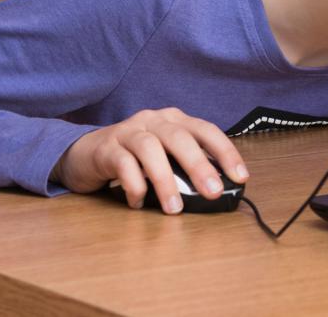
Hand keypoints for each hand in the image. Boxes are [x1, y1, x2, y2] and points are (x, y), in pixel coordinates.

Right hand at [51, 107, 248, 213]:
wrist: (86, 152)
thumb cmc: (135, 156)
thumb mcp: (164, 156)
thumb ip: (185, 166)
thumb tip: (214, 190)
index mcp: (174, 120)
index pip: (206, 130)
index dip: (226, 152)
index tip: (241, 176)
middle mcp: (154, 120)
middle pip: (180, 138)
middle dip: (199, 166)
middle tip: (212, 192)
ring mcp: (129, 131)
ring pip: (150, 150)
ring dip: (165, 180)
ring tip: (174, 208)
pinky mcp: (107, 148)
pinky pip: (123, 165)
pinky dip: (134, 186)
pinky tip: (138, 203)